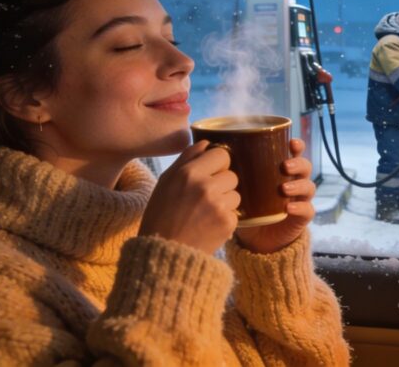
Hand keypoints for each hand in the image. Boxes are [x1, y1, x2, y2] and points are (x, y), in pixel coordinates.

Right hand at [139, 140, 239, 254]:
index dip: (218, 164)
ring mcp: (218, 205)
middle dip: (222, 184)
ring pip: (237, 193)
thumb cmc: (161, 216)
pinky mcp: (228, 223)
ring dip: (226, 202)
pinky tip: (209, 226)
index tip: (211, 173)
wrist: (164, 254)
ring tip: (205, 214)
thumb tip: (206, 143)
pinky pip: (236, 213)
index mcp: (188, 172)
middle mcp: (205, 186)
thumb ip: (186, 159)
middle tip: (205, 198)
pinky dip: (226, 219)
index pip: (221, 154)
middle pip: (232, 174)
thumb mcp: (165, 182)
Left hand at [234, 138, 315, 253]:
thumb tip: (208, 150)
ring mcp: (299, 200)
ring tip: (284, 188)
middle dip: (298, 163)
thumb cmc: (246, 208)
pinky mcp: (300, 218)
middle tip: (284, 166)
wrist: (254, 240)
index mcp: (281, 170)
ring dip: (298, 185)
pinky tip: (288, 208)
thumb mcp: (238, 188)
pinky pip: (307, 210)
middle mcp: (293, 182)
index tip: (290, 142)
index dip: (296, 146)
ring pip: (309, 186)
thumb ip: (230, 172)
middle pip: (305, 166)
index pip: (294, 153)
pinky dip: (300, 207)